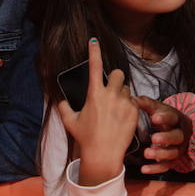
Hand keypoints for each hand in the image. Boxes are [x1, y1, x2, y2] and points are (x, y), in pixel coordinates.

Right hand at [59, 38, 136, 186]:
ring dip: (121, 93)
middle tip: (110, 90)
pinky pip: (134, 101)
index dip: (93, 51)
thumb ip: (63, 107)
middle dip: (114, 79)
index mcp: (94, 94)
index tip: (94, 40)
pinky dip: (129, 106)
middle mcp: (110, 95)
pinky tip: (122, 117)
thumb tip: (60, 99)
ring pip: (126, 88)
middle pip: (117, 73)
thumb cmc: (85, 138)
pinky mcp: (134, 112)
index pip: (94, 66)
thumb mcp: (70, 121)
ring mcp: (124, 104)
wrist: (103, 155)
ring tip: (115, 108)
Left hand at [134, 96, 190, 173]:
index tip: (154, 118)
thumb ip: (144, 103)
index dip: (164, 118)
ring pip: (173, 153)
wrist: (172, 128)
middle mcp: (180, 134)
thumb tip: (131, 99)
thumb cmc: (160, 116)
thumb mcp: (155, 107)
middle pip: (177, 137)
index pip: (172, 118)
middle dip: (165, 138)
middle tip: (154, 138)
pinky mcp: (173, 160)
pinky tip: (144, 169)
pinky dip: (155, 169)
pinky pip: (166, 166)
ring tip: (147, 153)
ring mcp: (178, 148)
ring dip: (160, 154)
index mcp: (176, 119)